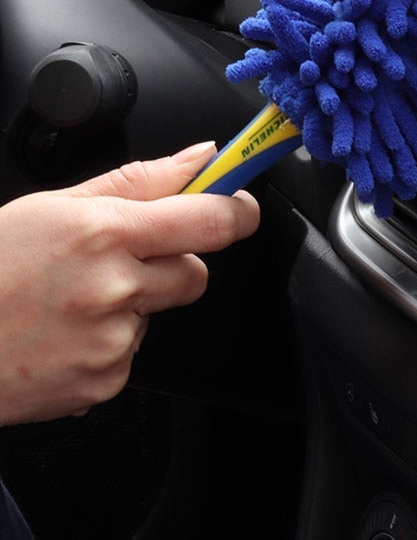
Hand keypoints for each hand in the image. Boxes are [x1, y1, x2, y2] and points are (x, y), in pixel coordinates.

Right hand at [0, 143, 260, 424]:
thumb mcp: (54, 206)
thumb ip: (139, 181)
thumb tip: (201, 158)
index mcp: (107, 233)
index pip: (213, 219)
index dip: (237, 210)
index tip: (239, 205)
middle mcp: (115, 287)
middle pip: (197, 272)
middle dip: (174, 262)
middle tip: (121, 259)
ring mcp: (110, 340)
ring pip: (158, 313)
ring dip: (132, 305)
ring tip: (70, 301)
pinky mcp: (102, 381)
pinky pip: (130, 353)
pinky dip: (106, 344)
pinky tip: (62, 335)